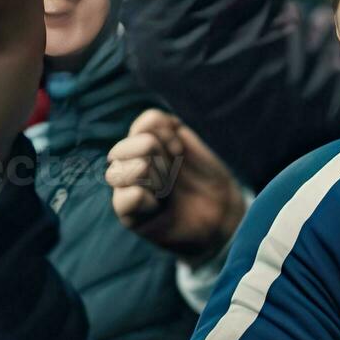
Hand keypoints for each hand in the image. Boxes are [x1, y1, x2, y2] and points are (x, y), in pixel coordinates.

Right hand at [107, 110, 246, 266]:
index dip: (167, 135)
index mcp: (144, 144)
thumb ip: (167, 128)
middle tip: (173, 174)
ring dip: (150, 179)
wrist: (221, 213)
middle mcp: (129, 164)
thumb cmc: (205, 179)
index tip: (181, 150)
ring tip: (166, 191)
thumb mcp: (190, 146)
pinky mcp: (129, 217)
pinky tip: (157, 206)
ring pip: (117, 173)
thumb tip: (149, 122)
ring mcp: (126, 190)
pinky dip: (141, 198)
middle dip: (157, 158)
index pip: (144, 125)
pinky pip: (122, 200)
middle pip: (123, 148)